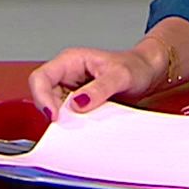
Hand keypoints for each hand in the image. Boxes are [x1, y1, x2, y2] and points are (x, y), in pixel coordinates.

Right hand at [27, 46, 158, 120]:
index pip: (41, 78)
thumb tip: (77, 103)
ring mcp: (71, 90)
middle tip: (68, 126)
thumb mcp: (120, 76)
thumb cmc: (134, 67)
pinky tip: (84, 127)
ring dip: (63, 119)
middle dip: (52, 112)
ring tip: (80, 125)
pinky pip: (68, 116)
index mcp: (70, 61)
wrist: (147, 74)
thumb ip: (99, 89)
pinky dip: (72, 124)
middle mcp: (66, 75)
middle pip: (43, 95)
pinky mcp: (78, 104)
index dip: (42, 97)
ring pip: (54, 108)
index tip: (54, 116)